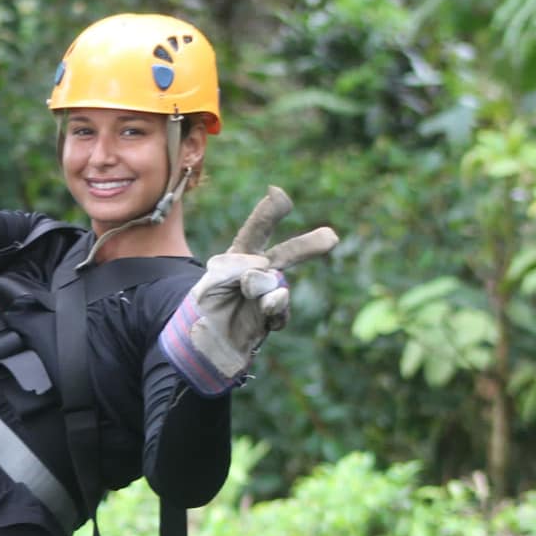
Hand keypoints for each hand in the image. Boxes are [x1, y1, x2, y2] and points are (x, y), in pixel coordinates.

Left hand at [159, 187, 338, 395]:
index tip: (277, 193)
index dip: (268, 212)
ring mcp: (268, 294)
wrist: (204, 343)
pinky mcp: (272, 319)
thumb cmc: (206, 306)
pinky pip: (279, 312)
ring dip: (263, 287)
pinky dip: (273, 311)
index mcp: (242, 254)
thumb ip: (234, 271)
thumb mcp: (209, 282)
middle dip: (308, 245)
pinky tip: (265, 312)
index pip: (257, 230)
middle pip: (287, 254)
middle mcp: (259, 271)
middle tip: (332, 238)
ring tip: (248, 289)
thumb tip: (267, 275)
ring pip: (279, 285)